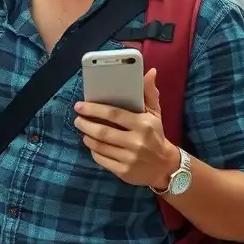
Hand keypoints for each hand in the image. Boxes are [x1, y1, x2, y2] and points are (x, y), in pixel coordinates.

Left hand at [73, 68, 179, 189]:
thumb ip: (149, 92)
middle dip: (86, 124)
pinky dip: (93, 151)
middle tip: (77, 119)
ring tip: (83, 130)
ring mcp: (129, 158)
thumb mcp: (155, 113)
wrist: (165, 166)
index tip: (80, 105)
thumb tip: (150, 72)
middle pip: (103, 132)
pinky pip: (102, 160)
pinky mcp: (124, 172)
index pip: (113, 114)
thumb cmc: (156, 135)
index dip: (94, 109)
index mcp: (143, 124)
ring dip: (87, 137)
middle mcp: (136, 142)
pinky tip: (92, 145)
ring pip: (100, 146)